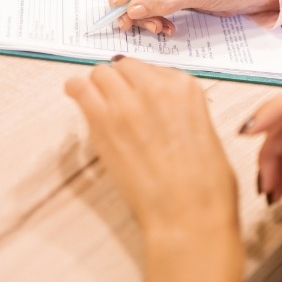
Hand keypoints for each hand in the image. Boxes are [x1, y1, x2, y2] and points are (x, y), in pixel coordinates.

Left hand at [66, 56, 237, 232]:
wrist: (188, 215)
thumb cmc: (205, 184)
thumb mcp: (205, 131)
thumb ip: (180, 109)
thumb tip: (159, 108)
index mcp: (185, 87)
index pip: (151, 68)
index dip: (141, 83)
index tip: (138, 95)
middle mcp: (155, 87)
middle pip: (124, 66)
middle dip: (120, 80)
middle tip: (117, 100)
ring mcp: (126, 102)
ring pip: (100, 73)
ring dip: (98, 85)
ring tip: (96, 100)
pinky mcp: (103, 121)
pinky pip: (79, 88)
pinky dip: (75, 90)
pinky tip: (76, 96)